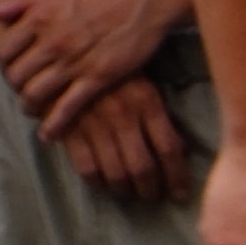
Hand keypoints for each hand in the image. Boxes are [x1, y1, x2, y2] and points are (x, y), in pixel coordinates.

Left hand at [0, 0, 183, 135]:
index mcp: (39, 17)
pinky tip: (49, 133)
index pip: (4, 50)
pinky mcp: (98, 77)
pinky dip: (54, 124)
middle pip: (16, 75)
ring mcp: (74, 61)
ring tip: (31, 108)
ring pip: (35, 93)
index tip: (10, 67)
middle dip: (14, 85)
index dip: (4, 62)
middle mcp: (52, 41)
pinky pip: (68, 108)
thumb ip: (18, 2)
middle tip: (19, 90)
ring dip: (29, 106)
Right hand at [57, 77, 188, 204]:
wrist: (66, 48)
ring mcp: (95, 124)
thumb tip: (178, 149)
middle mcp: (123, 116)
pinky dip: (96, 183)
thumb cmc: (112, 64)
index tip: (179, 193)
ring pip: (116, 173)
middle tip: (152, 196)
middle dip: (150, 189)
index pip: (169, 149)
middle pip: (143, 168)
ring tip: (128, 192)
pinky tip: (101, 184)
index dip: (176, 177)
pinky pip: (86, 168)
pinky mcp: (70, 129)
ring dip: (124, 190)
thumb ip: (157, 113)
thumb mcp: (142, 80)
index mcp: (146, 101)